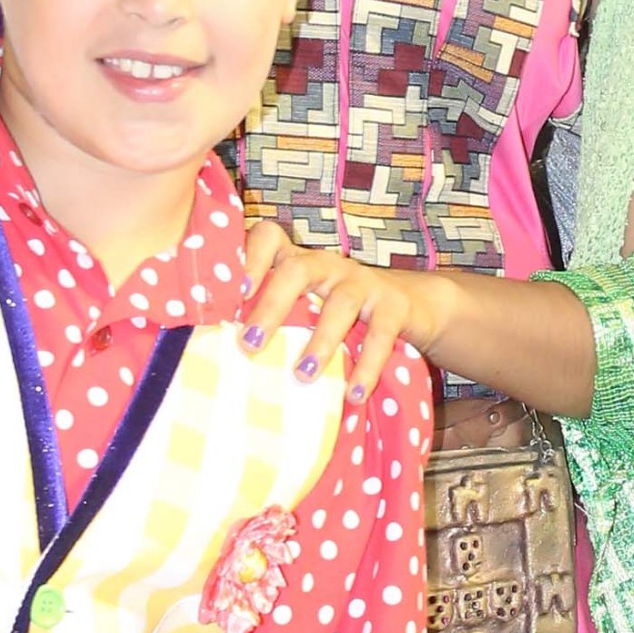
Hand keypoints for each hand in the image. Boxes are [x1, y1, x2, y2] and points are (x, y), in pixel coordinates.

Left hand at [237, 218, 443, 400]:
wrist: (414, 305)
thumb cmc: (342, 313)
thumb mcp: (308, 308)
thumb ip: (275, 320)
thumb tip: (220, 359)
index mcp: (299, 263)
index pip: (269, 239)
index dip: (249, 258)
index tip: (234, 293)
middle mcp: (328, 265)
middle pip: (296, 271)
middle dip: (271, 307)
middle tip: (250, 344)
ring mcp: (363, 282)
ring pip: (340, 303)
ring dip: (320, 342)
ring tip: (302, 375)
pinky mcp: (394, 305)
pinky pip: (381, 334)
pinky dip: (367, 366)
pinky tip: (354, 393)